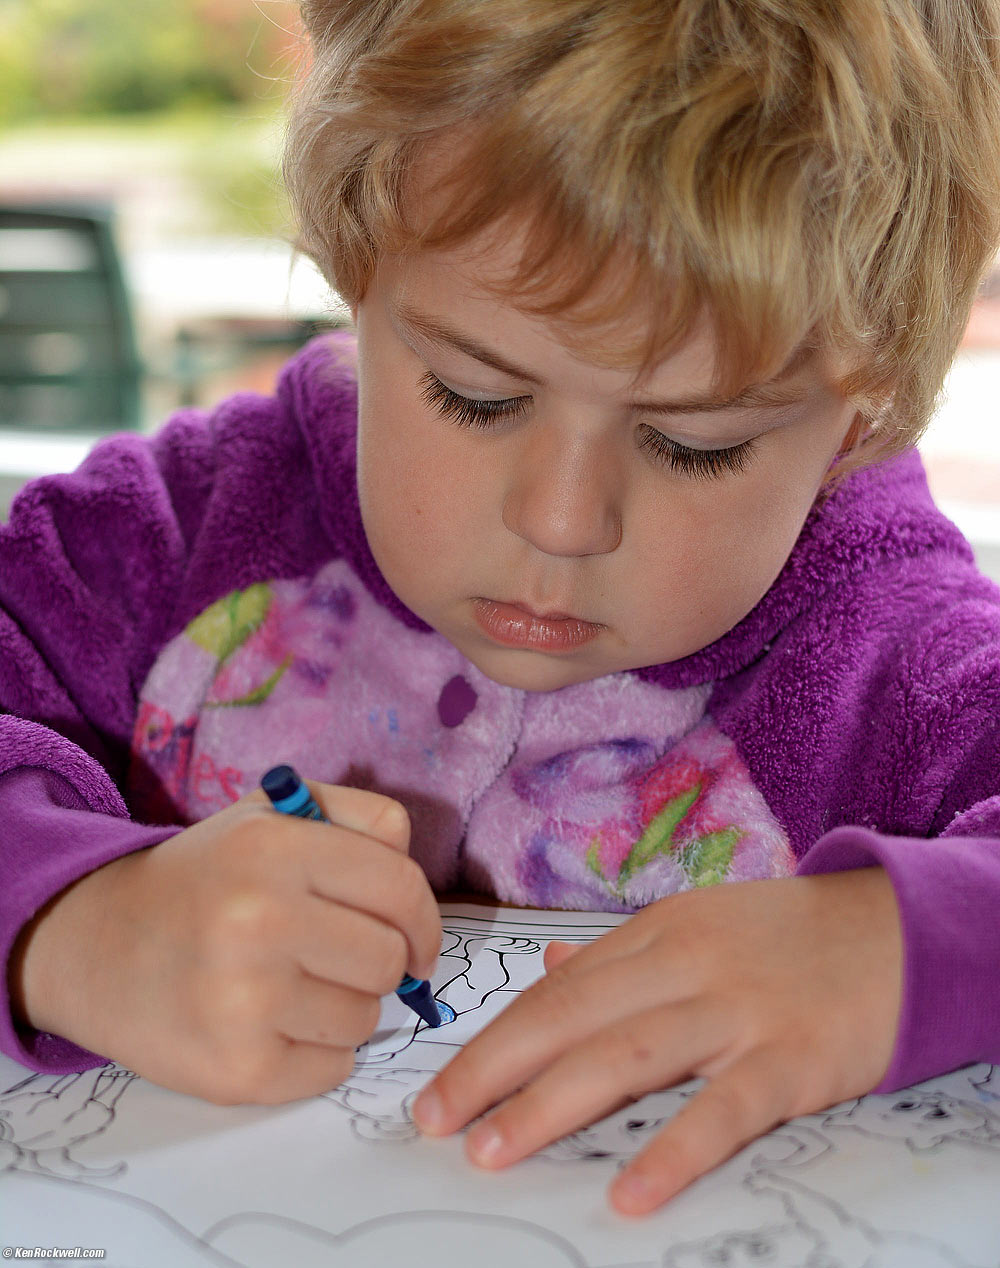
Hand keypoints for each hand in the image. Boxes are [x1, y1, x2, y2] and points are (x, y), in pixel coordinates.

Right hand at [13, 782, 440, 1104]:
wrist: (97, 946)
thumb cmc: (206, 879)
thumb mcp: (271, 815)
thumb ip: (357, 817)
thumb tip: (409, 865)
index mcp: (273, 848)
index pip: (400, 888)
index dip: (421, 918)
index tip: (414, 939)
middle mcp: (258, 920)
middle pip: (390, 959)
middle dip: (381, 962)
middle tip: (340, 959)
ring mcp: (244, 1001)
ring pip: (367, 1018)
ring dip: (347, 1008)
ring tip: (294, 987)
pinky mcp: (238, 1070)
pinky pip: (333, 1069)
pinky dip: (318, 1053)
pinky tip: (272, 1025)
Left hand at [411, 868, 901, 1214]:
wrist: (896, 931)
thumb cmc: (786, 938)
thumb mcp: (697, 926)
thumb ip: (620, 956)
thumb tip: (547, 972)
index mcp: (656, 932)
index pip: (557, 990)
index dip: (494, 1039)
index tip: (441, 1087)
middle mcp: (684, 963)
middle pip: (572, 1015)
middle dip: (494, 1068)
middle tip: (437, 1121)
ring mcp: (737, 1009)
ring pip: (627, 1053)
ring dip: (550, 1103)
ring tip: (494, 1151)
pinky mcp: (791, 1058)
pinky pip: (724, 1109)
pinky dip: (674, 1149)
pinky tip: (630, 1194)